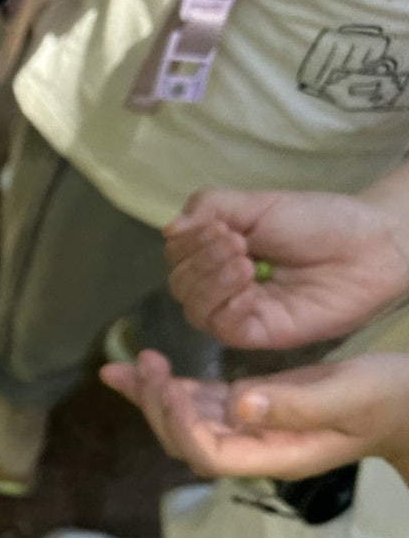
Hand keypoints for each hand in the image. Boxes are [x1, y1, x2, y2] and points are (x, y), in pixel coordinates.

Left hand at [101, 349, 408, 481]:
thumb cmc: (391, 400)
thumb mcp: (351, 396)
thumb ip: (295, 405)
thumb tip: (236, 405)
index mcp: (277, 455)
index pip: (210, 455)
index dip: (182, 426)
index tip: (170, 386)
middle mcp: (255, 448)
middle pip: (187, 441)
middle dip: (157, 408)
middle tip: (143, 366)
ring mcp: (250, 430)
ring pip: (186, 421)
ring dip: (152, 396)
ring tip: (123, 367)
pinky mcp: (251, 406)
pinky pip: (200, 402)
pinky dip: (171, 386)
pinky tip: (148, 367)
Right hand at [164, 186, 408, 348]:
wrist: (369, 245)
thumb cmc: (318, 222)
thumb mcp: (258, 203)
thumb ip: (211, 206)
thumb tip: (168, 228)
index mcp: (218, 255)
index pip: (177, 256)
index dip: (188, 243)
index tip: (220, 227)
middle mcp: (223, 287)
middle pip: (180, 284)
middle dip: (201, 261)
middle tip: (237, 243)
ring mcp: (240, 312)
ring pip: (196, 309)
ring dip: (212, 283)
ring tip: (246, 262)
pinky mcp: (260, 334)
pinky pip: (223, 330)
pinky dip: (228, 309)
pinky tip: (249, 291)